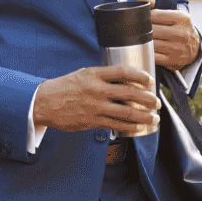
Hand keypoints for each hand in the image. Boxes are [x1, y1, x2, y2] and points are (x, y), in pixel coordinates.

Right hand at [33, 65, 158, 133]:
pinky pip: (116, 125)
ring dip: (144, 116)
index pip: (123, 72)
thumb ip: (102, 77)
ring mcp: (95, 106)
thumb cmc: (65, 87)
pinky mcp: (92, 121)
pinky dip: (130, 127)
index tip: (150, 81)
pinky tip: (138, 128)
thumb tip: (125, 81)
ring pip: (126, 113)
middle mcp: (96, 89)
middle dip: (148, 99)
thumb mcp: (83, 74)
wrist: (44, 102)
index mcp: (94, 74)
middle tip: (157, 102)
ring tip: (154, 118)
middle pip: (130, 93)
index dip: (140, 76)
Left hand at [136, 0, 200, 71]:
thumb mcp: (173, 13)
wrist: (194, 48)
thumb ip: (154, 3)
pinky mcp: (172, 60)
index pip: (155, 15)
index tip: (144, 19)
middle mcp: (181, 33)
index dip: (146, 17)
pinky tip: (148, 49)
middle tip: (142, 30)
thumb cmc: (179, 28)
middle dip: (145, 30)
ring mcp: (177, 48)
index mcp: (182, 18)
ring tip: (144, 39)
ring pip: (152, 43)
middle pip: (153, 30)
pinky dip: (148, 53)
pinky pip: (153, 56)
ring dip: (145, 42)